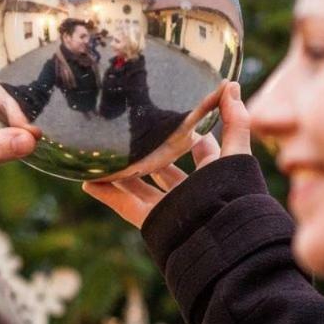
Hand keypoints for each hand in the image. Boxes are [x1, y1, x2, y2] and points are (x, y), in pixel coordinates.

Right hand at [83, 82, 250, 227]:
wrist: (223, 238)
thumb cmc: (234, 195)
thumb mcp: (235, 153)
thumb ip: (235, 120)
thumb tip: (230, 84)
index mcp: (214, 174)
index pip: (201, 148)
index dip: (189, 131)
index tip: (171, 112)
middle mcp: (191, 190)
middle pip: (165, 166)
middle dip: (149, 149)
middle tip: (130, 128)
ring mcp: (170, 207)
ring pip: (140, 186)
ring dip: (122, 172)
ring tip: (102, 153)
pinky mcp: (152, 221)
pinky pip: (124, 205)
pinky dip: (106, 195)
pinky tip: (88, 181)